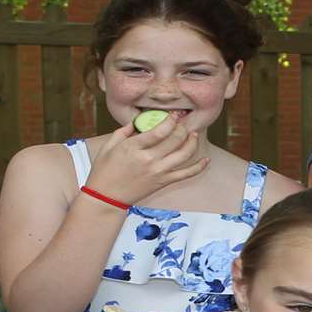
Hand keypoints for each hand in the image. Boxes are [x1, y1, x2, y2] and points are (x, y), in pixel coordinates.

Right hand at [86, 115, 209, 205]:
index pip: (159, 130)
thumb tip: (138, 121)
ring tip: (193, 134)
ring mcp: (159, 172)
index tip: (173, 115)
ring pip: (184, 154)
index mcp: (134, 148)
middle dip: (182, 127)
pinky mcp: (164, 182)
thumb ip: (125, 130)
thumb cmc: (105, 170)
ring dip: (192, 142)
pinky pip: (186, 174)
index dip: (170, 120)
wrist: (107, 196)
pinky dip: (199, 167)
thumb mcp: (109, 145)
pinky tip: (206, 160)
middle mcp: (149, 159)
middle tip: (183, 122)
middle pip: (175, 139)